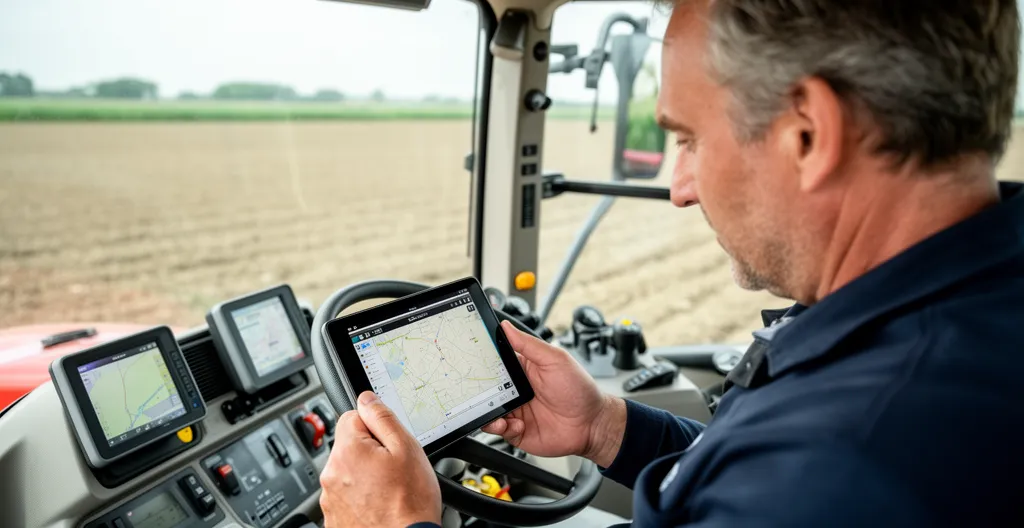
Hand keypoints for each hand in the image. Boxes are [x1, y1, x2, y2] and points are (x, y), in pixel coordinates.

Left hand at [320, 391, 440, 527]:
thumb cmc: (410, 502)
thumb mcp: (407, 449)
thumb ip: (383, 418)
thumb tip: (367, 398)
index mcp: (347, 450)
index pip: (351, 416)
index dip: (375, 427)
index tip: (388, 444)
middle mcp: (331, 473)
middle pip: (349, 445)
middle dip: (369, 451)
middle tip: (393, 468)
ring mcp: (330, 498)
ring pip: (348, 471)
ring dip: (364, 474)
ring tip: (388, 489)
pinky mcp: (333, 516)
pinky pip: (346, 494)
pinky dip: (360, 497)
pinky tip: (380, 503)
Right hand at [482, 321, 626, 466]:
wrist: (592, 424)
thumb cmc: (579, 389)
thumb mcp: (554, 360)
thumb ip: (528, 344)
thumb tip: (506, 326)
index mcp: (522, 370)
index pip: (494, 363)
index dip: (482, 362)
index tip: (473, 361)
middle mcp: (515, 390)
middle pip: (486, 388)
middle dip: (479, 390)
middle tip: (481, 391)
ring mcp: (515, 411)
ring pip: (488, 411)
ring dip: (488, 412)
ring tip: (498, 414)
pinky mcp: (517, 431)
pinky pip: (499, 430)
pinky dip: (501, 428)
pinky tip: (515, 424)